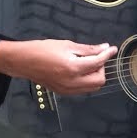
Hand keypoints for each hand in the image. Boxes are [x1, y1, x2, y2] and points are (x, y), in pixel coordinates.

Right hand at [0, 39, 118, 94]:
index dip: (107, 55)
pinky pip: (82, 90)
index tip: (112, 49)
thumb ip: (88, 49)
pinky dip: (86, 81)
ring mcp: (67, 90)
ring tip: (86, 63)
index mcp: (73, 68)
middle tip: (95, 57)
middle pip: (99, 81)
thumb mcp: (67, 45)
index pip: (97, 63)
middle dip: (101, 68)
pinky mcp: (63, 92)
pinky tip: (79, 71)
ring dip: (94, 76)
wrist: (24, 61)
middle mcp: (72, 82)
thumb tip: (104, 48)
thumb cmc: (43, 49)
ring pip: (92, 88)